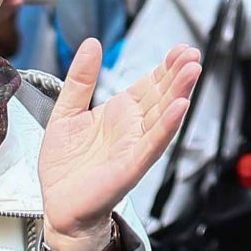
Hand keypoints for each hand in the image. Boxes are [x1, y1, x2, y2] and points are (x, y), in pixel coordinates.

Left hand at [39, 39, 200, 250]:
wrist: (57, 206)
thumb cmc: (65, 167)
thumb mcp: (66, 112)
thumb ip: (81, 80)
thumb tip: (92, 44)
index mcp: (120, 113)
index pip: (150, 85)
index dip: (166, 66)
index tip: (181, 49)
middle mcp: (133, 129)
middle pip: (162, 96)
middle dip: (178, 74)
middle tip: (193, 54)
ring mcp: (135, 148)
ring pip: (163, 117)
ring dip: (179, 94)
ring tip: (192, 71)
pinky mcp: (130, 167)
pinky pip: (152, 145)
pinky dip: (166, 127)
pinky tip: (178, 109)